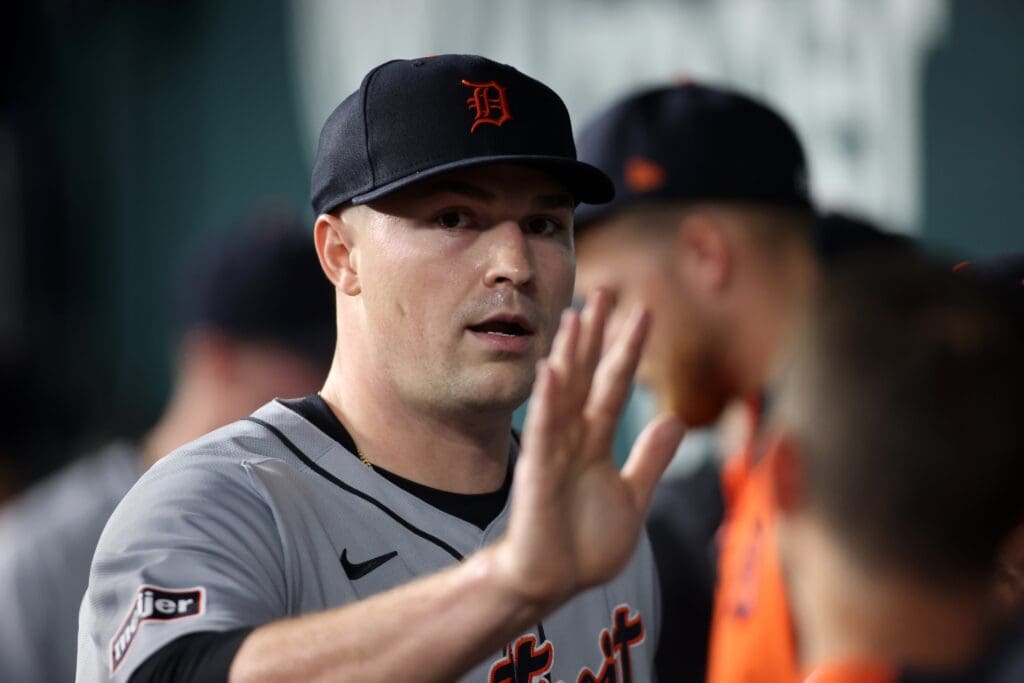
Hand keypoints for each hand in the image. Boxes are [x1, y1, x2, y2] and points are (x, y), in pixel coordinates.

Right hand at [493, 290, 685, 610]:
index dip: (627, 349)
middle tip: (603, 292)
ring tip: (575, 317)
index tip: (642, 312)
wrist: (553, 580)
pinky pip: (543, 432)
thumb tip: (673, 419)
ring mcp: (553, 451)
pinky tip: (551, 371)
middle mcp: (573, 438)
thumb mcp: (632, 496)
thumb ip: (650, 459)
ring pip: (563, 394)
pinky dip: (547, 403)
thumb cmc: (585, 542)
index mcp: (595, 442)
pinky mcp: (537, 472)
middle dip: (596, 336)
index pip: (613, 385)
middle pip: (587, 376)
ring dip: (569, 356)